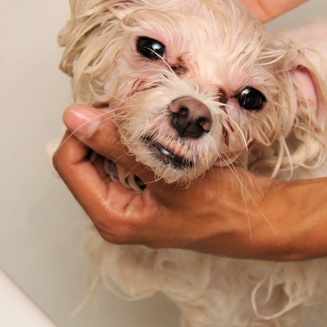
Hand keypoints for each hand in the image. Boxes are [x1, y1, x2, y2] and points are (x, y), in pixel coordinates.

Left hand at [53, 105, 285, 257]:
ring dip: (122, 131)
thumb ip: (119, 145)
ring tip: (152, 120)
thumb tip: (76, 117)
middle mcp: (114, 211)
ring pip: (104, 153)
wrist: (258, 218)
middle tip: (135, 109)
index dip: (83, 131)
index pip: (68, 163)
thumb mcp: (168, 171)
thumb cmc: (222, 207)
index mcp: (111, 218)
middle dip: (103, 128)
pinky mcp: (144, 189)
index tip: (111, 108)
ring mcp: (129, 200)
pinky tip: (160, 132)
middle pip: (82, 156)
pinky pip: (125, 156)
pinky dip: (138, 138)